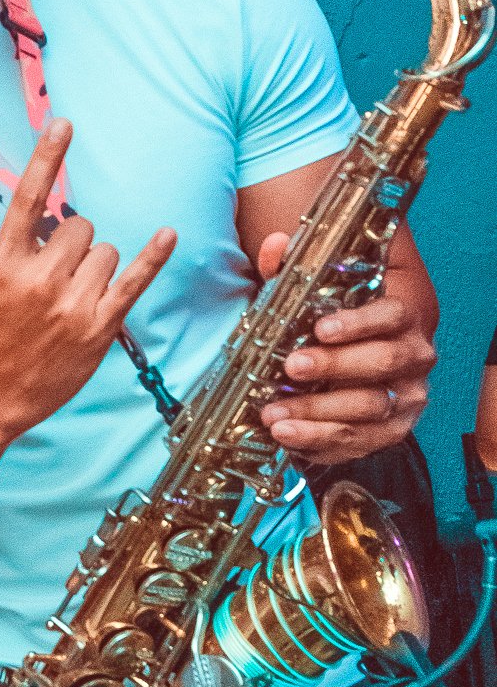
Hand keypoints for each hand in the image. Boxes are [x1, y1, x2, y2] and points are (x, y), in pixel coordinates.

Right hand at [0, 121, 175, 446]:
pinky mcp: (99, 327)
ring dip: (92, 264)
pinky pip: (134, 281)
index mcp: (4, 264)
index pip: (28, 199)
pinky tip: (168, 234)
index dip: (47, 158)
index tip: (64, 124)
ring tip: (69, 293)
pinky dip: (153, 257)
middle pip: (78, 227)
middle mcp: (41, 281)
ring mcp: (73, 305)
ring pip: (103, 252)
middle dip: (68, 242)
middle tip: (50, 272)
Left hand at [254, 233, 435, 461]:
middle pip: (382, 362)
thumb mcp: (309, 299)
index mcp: (401, 317)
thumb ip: (291, 270)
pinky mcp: (391, 432)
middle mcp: (413, 357)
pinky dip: (321, 443)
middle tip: (291, 368)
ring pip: (370, 408)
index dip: (358, 322)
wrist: (355, 371)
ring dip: (318, 413)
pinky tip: (288, 437)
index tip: (320, 328)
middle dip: (333, 367)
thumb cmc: (330, 329)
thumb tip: (275, 243)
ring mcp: (406, 398)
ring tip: (274, 415)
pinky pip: (361, 443)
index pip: (391, 315)